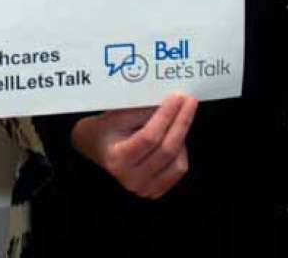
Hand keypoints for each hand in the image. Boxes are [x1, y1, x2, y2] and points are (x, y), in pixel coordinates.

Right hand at [70, 93, 197, 197]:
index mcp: (118, 158)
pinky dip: (181, 151)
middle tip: (189, 101)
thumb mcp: (118, 115)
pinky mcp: (156, 190)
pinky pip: (179, 169)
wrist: (98, 147)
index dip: (166, 116)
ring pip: (177, 162)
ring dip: (181, 136)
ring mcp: (144, 188)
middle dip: (181, 122)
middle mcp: (131, 178)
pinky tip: (175, 136)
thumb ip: (143, 111)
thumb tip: (171, 101)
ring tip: (179, 118)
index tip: (178, 97)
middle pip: (166, 150)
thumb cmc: (107, 128)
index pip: (149, 137)